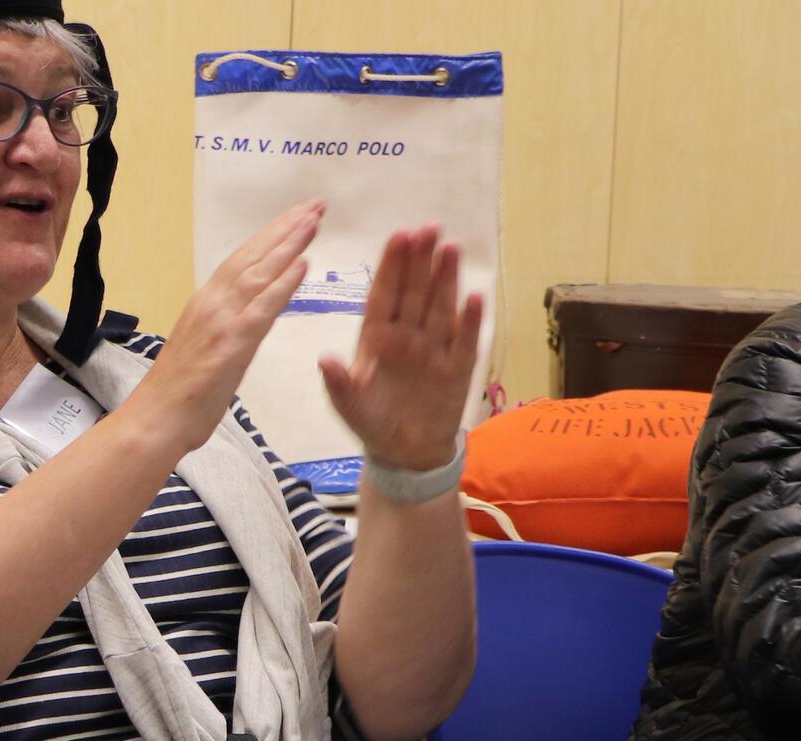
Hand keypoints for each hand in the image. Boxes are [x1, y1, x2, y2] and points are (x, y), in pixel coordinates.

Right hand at [138, 199, 322, 455]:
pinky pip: (262, 307)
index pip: (241, 260)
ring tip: (315, 221)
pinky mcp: (231, 343)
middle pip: (252, 256)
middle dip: (285, 228)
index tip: (295, 217)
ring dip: (289, 244)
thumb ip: (225, 327)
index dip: (270, 236)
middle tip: (315, 205)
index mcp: (205, 303)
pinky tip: (303, 263)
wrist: (155, 419)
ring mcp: (220, 321)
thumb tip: (245, 317)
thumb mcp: (204, 349)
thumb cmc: (178, 394)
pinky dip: (283, 283)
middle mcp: (211, 303)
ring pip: (259, 272)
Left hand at [319, 225, 484, 469]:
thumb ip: (339, 384)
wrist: (404, 452)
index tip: (399, 236)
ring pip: (440, 307)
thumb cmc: (372, 421)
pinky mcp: (457, 368)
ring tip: (451, 248)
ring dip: (446, 279)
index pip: (385, 295)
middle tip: (429, 228)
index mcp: (377, 338)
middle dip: (421, 260)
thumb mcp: (349, 406)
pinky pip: (464, 341)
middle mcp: (407, 336)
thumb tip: (324, 360)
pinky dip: (470, 321)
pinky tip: (475, 297)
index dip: (392, 267)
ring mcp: (434, 349)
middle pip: (415, 292)